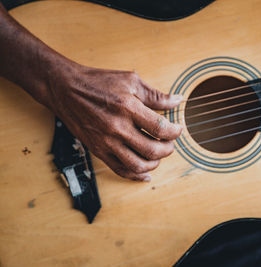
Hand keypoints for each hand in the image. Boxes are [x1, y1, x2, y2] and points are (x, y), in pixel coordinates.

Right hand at [46, 63, 182, 180]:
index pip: (160, 128)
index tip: (177, 129)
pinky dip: (136, 176)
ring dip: (154, 163)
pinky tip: (146, 174)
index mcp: (127, 108)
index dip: (175, 132)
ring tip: (158, 155)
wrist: (65, 89)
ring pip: (137, 165)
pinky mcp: (98, 150)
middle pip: (152, 150)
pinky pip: (120, 170)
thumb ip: (156, 95)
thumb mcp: (131, 81)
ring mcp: (106, 142)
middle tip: (170, 143)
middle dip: (168, 149)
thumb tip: (177, 101)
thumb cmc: (98, 82)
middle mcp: (117, 128)